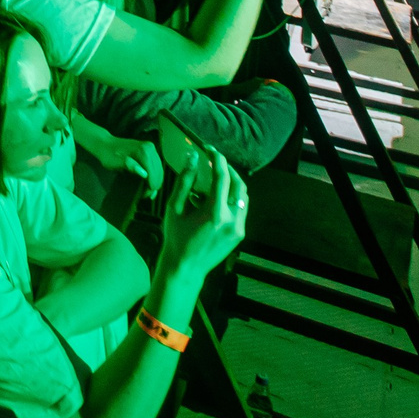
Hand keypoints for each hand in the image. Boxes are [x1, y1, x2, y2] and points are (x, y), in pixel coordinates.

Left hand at [99, 133, 164, 197]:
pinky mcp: (150, 150)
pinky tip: (150, 184)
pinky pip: (156, 166)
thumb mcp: (115, 163)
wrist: (105, 144)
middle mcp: (149, 147)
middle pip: (158, 171)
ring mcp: (151, 148)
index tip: (145, 195)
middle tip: (147, 196)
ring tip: (148, 192)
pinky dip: (155, 176)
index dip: (151, 185)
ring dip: (156, 181)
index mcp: (143, 151)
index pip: (153, 172)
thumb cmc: (108, 155)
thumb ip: (129, 166)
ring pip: (159, 169)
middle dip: (154, 185)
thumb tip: (144, 174)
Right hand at [158, 145, 249, 280]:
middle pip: (238, 183)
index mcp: (214, 213)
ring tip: (217, 177)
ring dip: (233, 182)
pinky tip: (218, 197)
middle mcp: (231, 220)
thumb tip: (192, 157)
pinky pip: (241, 208)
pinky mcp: (240, 234)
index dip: (216, 159)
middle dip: (228, 168)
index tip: (209, 149)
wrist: (186, 268)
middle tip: (215, 161)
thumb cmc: (176, 238)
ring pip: (243, 196)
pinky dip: (233, 197)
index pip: (222, 177)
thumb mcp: (175, 208)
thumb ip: (185, 181)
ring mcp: (238, 228)